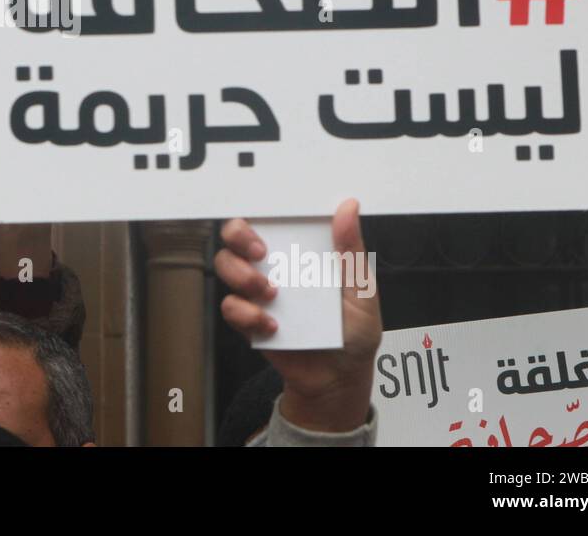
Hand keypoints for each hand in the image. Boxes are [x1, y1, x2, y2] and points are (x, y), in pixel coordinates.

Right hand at [215, 198, 381, 432]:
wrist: (339, 379)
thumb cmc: (355, 331)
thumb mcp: (362, 289)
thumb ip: (351, 250)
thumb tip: (349, 207)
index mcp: (300, 252)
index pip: (269, 220)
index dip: (259, 213)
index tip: (271, 224)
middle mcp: (273, 266)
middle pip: (234, 234)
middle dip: (239, 236)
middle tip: (262, 254)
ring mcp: (257, 292)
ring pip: (225, 265)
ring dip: (241, 275)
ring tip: (271, 294)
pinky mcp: (248, 320)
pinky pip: (230, 307)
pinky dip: (247, 314)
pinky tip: (273, 326)